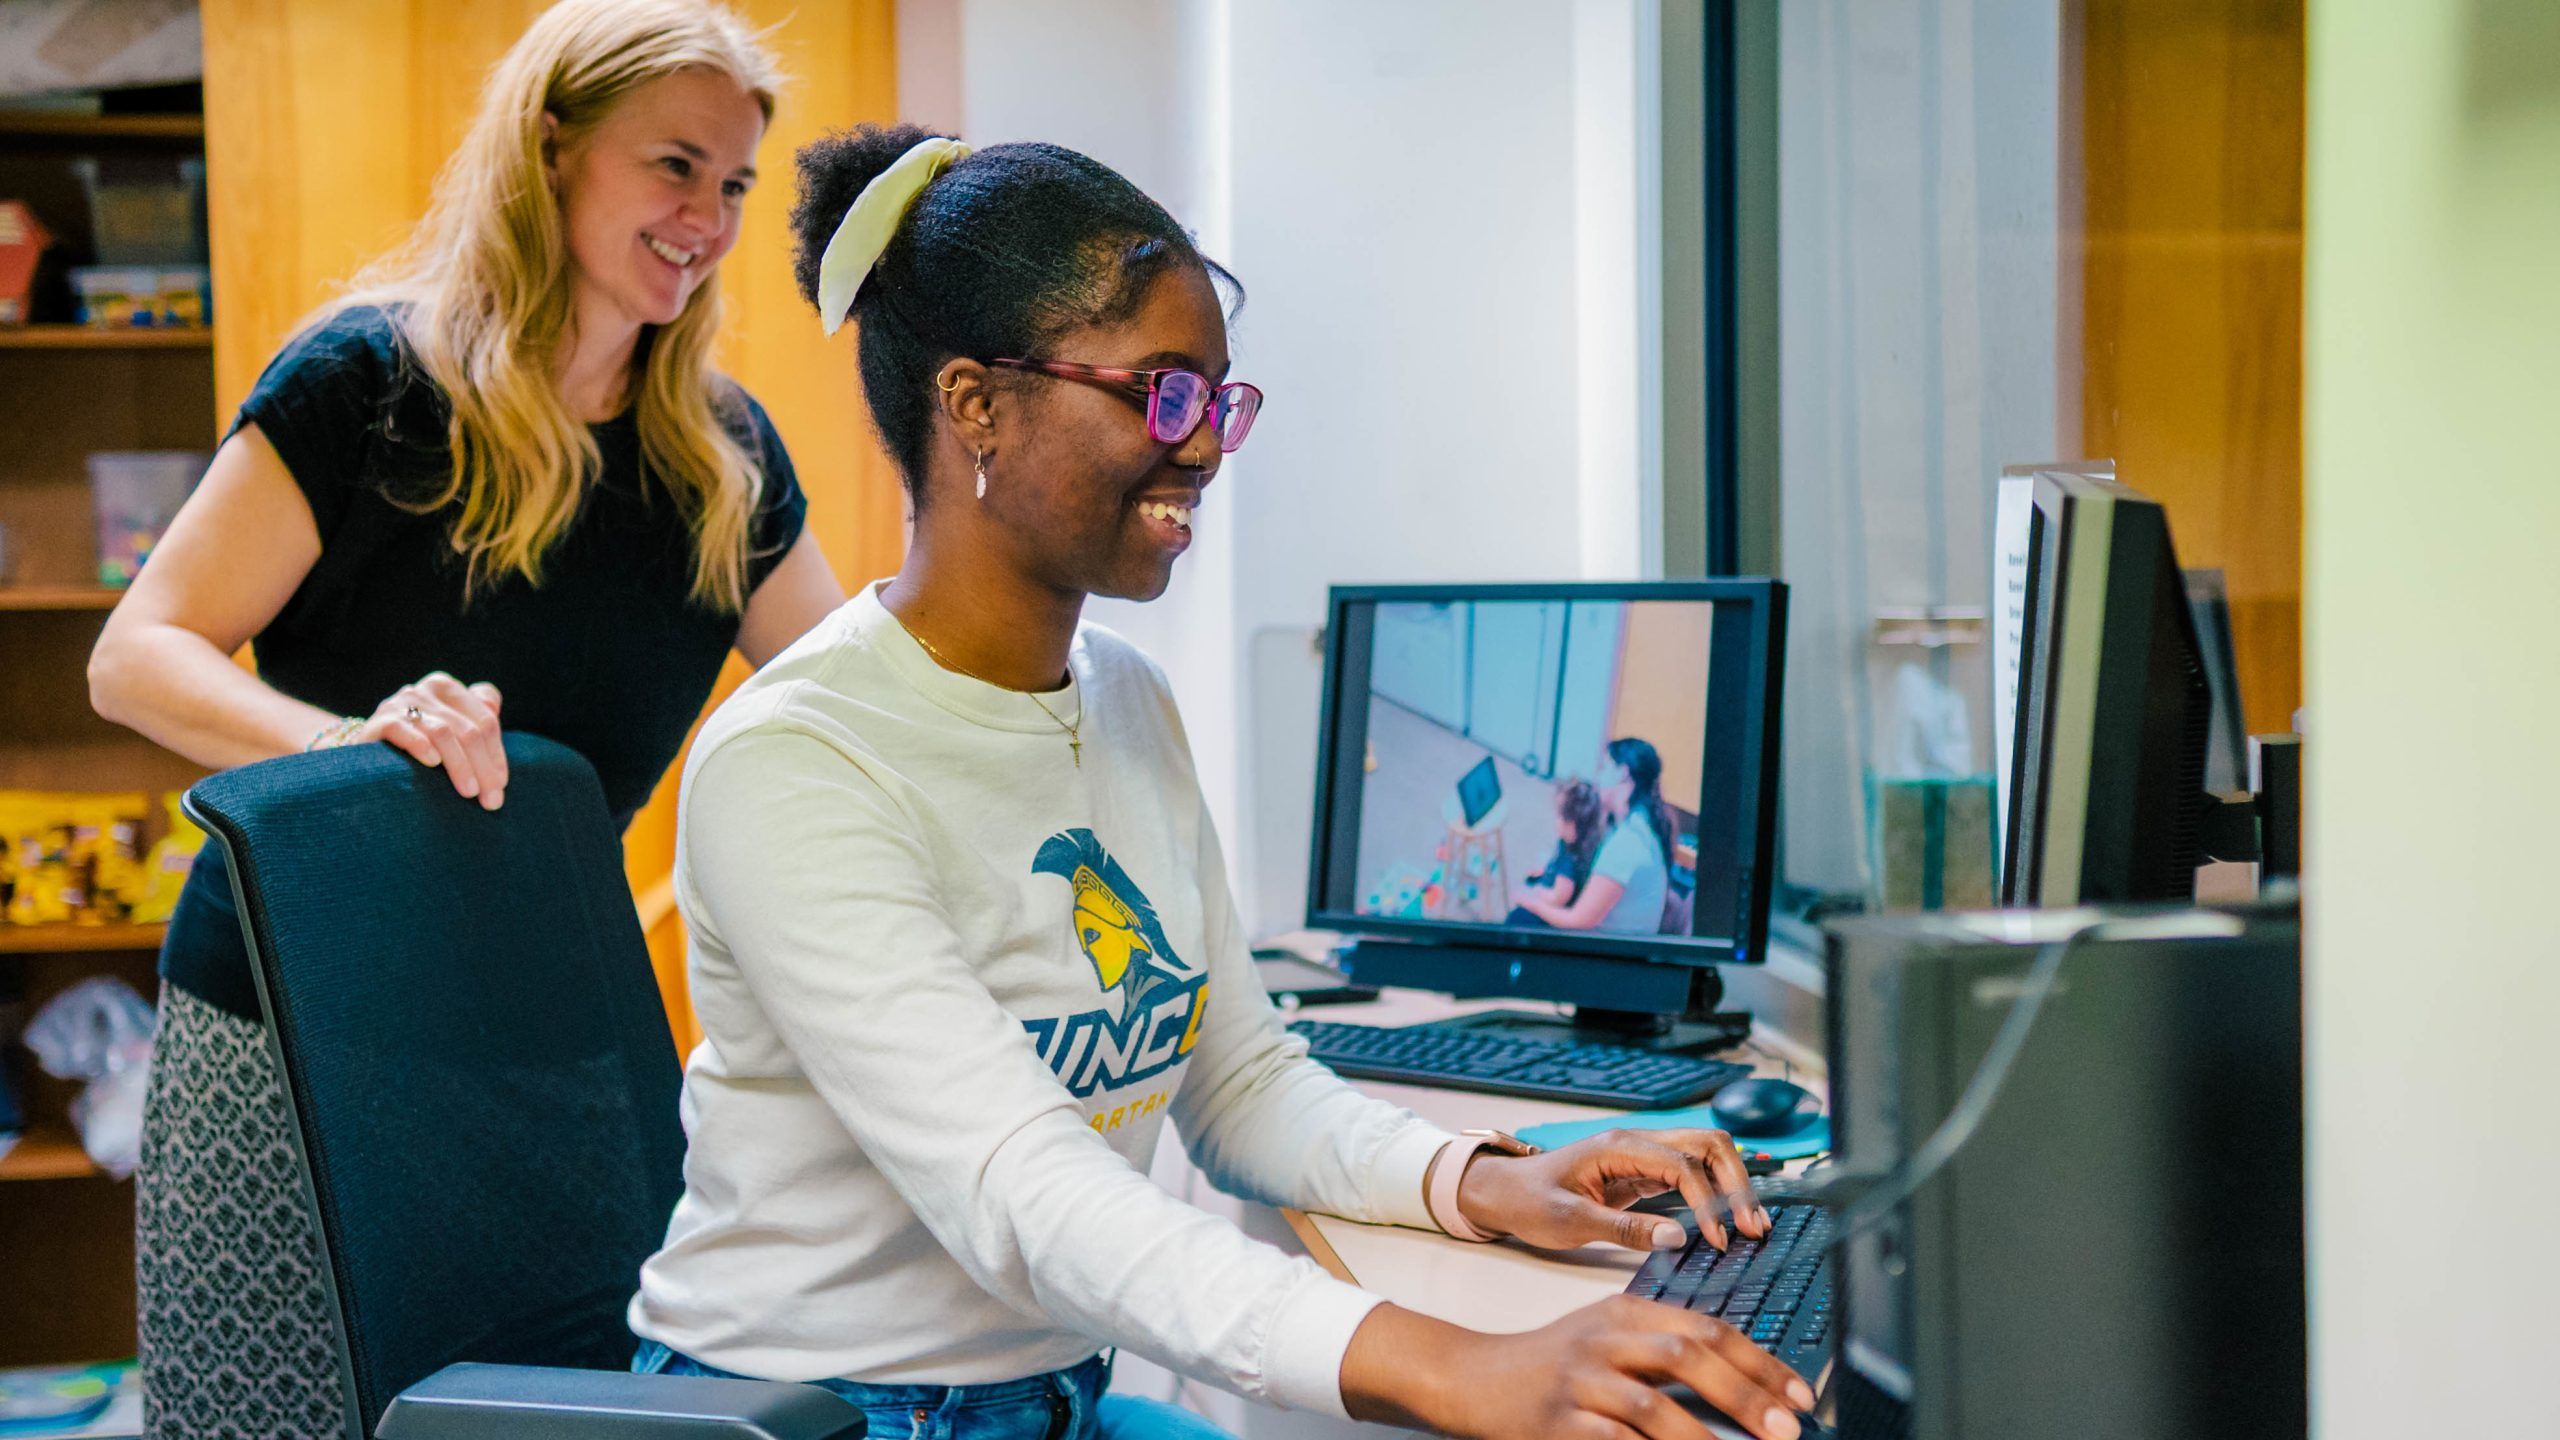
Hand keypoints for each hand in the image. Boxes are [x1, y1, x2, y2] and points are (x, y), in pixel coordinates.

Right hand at [352, 673, 507, 808]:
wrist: (365, 755)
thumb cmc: (418, 744)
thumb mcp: (450, 729)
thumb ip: (475, 717)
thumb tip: (494, 705)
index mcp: (447, 688)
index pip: (485, 721)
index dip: (497, 755)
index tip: (501, 786)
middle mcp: (425, 691)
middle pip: (469, 730)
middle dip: (484, 768)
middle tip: (491, 800)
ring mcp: (400, 703)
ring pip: (443, 732)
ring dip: (460, 766)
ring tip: (469, 792)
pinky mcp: (379, 721)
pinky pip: (405, 731)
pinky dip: (421, 746)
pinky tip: (432, 763)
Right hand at [1343, 1297, 1815, 1439]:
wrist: (1475, 1377)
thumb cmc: (1552, 1361)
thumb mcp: (1610, 1336)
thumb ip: (1667, 1347)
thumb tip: (1745, 1382)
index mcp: (1627, 1311)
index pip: (1708, 1328)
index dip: (1761, 1362)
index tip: (1799, 1395)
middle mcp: (1606, 1338)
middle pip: (1688, 1356)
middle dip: (1746, 1394)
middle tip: (1787, 1427)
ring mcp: (1581, 1380)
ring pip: (1653, 1404)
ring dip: (1706, 1435)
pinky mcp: (1559, 1421)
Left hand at [1455, 1129, 1770, 1252]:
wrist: (1503, 1193)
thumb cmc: (1529, 1201)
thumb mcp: (1572, 1221)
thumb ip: (1625, 1228)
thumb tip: (1678, 1236)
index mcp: (1619, 1147)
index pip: (1683, 1164)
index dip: (1707, 1202)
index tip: (1718, 1240)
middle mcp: (1637, 1144)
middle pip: (1708, 1144)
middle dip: (1737, 1182)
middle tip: (1754, 1227)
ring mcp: (1642, 1157)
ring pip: (1705, 1155)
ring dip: (1732, 1186)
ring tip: (1752, 1225)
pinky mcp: (1643, 1174)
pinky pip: (1690, 1175)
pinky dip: (1715, 1195)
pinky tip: (1728, 1221)